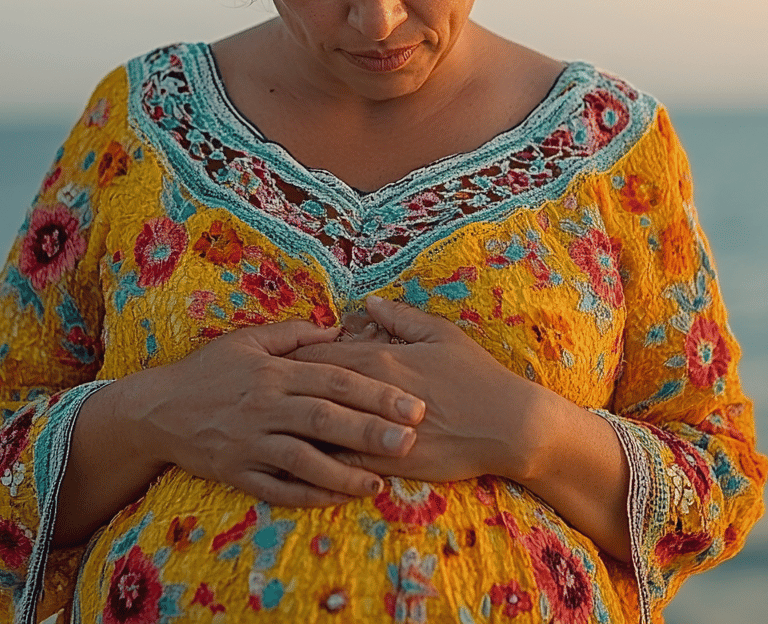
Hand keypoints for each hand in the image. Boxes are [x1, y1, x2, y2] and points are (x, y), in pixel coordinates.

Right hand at [116, 319, 425, 506]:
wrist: (156, 409)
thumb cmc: (209, 370)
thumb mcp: (248, 340)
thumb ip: (295, 335)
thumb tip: (338, 328)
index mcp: (275, 373)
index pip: (334, 380)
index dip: (375, 392)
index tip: (413, 403)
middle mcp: (265, 407)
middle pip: (325, 419)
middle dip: (371, 431)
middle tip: (412, 440)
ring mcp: (251, 443)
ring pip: (304, 460)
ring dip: (344, 471)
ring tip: (381, 481)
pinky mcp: (237, 473)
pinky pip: (277, 488)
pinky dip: (309, 495)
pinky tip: (339, 498)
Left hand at [287, 296, 538, 483]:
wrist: (507, 425)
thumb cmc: (476, 375)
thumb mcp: (440, 334)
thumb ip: (400, 317)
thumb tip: (368, 303)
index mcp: (380, 357)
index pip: (317, 354)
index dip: (291, 357)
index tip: (272, 361)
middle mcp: (370, 393)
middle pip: (309, 389)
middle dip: (282, 391)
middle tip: (259, 393)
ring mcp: (376, 431)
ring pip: (318, 429)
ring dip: (293, 427)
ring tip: (271, 427)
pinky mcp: (386, 464)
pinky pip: (339, 464)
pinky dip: (316, 462)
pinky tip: (298, 463)